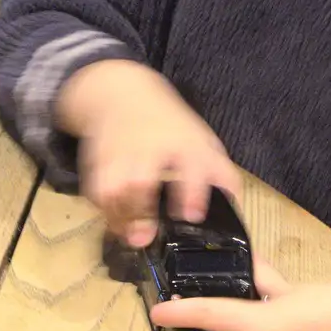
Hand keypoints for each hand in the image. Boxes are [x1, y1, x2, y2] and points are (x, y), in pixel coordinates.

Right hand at [55, 60, 241, 247]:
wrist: (122, 92)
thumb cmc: (168, 124)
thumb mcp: (201, 140)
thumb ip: (220, 173)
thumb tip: (236, 205)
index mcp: (182, 142)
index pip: (190, 164)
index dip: (191, 191)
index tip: (191, 215)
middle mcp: (148, 145)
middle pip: (140, 179)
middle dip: (140, 209)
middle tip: (144, 237)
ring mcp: (119, 151)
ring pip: (111, 185)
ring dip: (118, 213)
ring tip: (129, 234)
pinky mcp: (97, 156)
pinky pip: (93, 186)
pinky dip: (101, 205)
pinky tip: (113, 218)